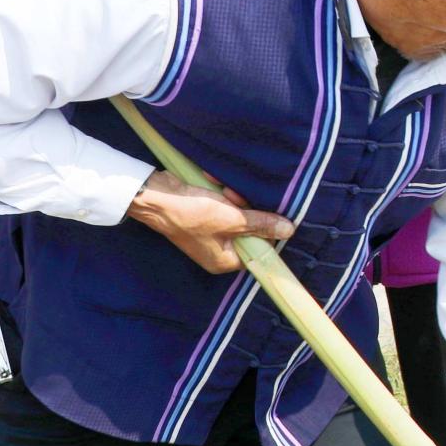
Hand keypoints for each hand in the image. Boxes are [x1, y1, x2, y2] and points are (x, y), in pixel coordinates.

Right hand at [127, 169, 292, 272]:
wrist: (156, 197)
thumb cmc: (193, 214)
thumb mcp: (233, 218)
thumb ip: (261, 224)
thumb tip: (289, 231)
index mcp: (224, 261)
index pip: (258, 251)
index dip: (265, 231)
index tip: (265, 213)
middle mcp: (217, 252)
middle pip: (248, 231)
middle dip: (246, 210)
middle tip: (236, 198)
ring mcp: (209, 235)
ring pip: (237, 216)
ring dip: (233, 199)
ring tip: (223, 190)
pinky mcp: (203, 218)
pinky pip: (223, 207)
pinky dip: (222, 196)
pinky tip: (214, 185)